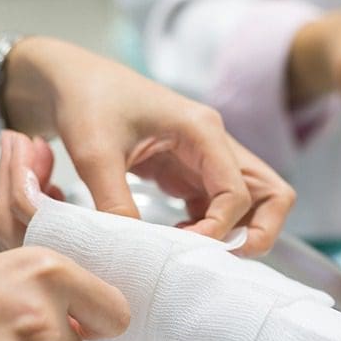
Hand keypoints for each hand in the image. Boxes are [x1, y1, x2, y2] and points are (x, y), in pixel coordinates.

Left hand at [2, 38, 294, 255]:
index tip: (181, 247)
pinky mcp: (190, 172)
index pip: (237, 192)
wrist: (70, 81)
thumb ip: (114, 202)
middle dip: (258, 232)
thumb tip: (135, 250)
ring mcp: (206, 158)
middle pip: (270, 194)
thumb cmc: (86, 103)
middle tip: (221, 259)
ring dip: (235, 233)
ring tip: (194, 252)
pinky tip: (176, 239)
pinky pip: (219, 207)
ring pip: (252, 203)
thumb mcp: (94, 154)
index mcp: (202, 130)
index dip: (218, 228)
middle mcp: (214, 143)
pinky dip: (210, 229)